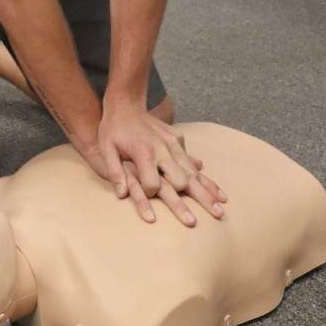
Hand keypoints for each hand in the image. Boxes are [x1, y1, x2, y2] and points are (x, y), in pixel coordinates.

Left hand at [88, 103, 226, 226]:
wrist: (125, 104)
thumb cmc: (113, 129)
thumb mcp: (106, 148)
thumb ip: (114, 171)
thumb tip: (121, 195)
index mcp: (144, 152)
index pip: (152, 185)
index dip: (148, 196)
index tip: (146, 196)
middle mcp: (162, 148)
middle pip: (181, 180)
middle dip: (189, 200)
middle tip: (199, 221)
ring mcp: (173, 143)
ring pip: (193, 172)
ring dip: (206, 192)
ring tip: (219, 210)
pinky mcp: (178, 138)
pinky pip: (192, 161)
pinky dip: (205, 178)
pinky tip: (218, 193)